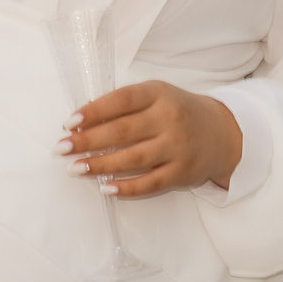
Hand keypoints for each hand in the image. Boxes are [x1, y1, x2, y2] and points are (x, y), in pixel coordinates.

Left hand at [58, 79, 243, 197]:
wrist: (222, 133)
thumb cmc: (177, 111)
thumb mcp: (156, 96)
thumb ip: (125, 105)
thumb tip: (83, 122)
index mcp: (159, 93)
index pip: (121, 100)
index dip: (93, 111)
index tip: (69, 123)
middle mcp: (169, 119)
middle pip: (122, 131)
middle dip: (87, 141)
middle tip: (61, 148)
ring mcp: (177, 147)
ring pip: (133, 159)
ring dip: (100, 165)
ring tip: (75, 168)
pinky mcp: (181, 173)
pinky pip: (150, 183)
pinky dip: (126, 187)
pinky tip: (105, 188)